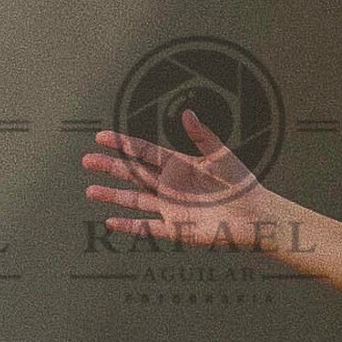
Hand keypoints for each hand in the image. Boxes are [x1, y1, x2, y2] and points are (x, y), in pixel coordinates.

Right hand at [82, 107, 272, 248]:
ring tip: (90, 190)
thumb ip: (202, 135)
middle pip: (133, 174)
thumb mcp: (220, 155)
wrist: (255, 216)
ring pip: (135, 200)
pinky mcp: (177, 229)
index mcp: (178, 165)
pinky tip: (110, 222)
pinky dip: (130, 226)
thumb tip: (187, 112)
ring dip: (113, 195)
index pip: (144, 152)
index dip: (123, 144)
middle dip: (109, 167)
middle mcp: (170, 186)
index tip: (101, 137)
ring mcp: (171, 208)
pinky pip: (148, 228)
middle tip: (86, 161)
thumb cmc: (242, 184)